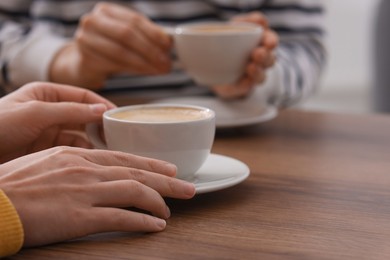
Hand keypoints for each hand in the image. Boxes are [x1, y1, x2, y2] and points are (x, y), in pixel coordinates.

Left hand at [0, 82, 115, 162]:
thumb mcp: (36, 112)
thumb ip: (71, 110)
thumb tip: (102, 109)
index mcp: (46, 94)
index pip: (82, 96)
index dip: (101, 105)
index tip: (118, 117)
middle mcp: (50, 111)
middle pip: (83, 116)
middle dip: (100, 125)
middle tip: (118, 136)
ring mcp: (48, 132)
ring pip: (79, 134)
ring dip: (93, 140)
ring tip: (107, 149)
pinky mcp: (45, 150)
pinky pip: (70, 149)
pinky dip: (82, 152)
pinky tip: (91, 158)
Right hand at [0, 146, 195, 246]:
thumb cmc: (10, 185)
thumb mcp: (44, 163)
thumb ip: (72, 165)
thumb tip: (89, 170)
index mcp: (77, 155)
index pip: (124, 158)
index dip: (151, 165)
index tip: (169, 170)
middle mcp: (86, 170)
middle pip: (138, 173)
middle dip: (168, 181)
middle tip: (188, 186)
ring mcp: (85, 192)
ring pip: (135, 192)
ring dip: (159, 201)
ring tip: (172, 209)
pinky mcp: (80, 217)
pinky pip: (121, 218)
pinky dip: (142, 221)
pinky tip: (156, 225)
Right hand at [49, 2, 171, 88]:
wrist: (83, 63)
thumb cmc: (110, 48)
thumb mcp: (126, 37)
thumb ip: (145, 36)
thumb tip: (169, 42)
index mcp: (106, 11)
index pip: (134, 20)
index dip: (154, 33)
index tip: (169, 46)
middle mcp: (92, 21)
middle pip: (127, 35)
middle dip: (150, 50)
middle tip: (166, 63)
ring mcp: (85, 39)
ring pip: (122, 52)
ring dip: (145, 63)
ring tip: (160, 70)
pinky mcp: (85, 59)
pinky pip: (115, 65)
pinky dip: (134, 70)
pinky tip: (146, 72)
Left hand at [212, 12, 278, 98]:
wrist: (213, 65)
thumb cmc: (229, 42)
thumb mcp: (235, 27)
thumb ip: (247, 21)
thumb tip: (260, 20)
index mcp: (261, 43)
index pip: (271, 40)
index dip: (271, 41)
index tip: (268, 42)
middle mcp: (261, 60)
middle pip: (270, 59)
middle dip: (265, 57)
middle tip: (258, 53)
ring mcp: (252, 75)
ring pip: (261, 76)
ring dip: (258, 72)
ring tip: (250, 67)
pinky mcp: (241, 86)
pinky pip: (246, 87)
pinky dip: (246, 84)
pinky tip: (244, 80)